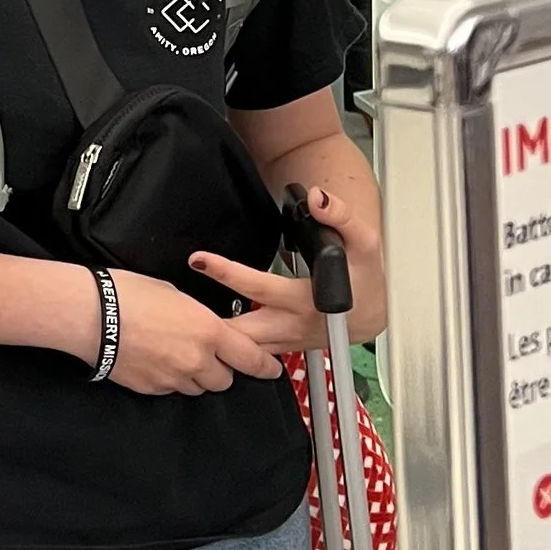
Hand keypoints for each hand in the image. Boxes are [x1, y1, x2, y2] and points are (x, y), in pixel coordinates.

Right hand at [103, 270, 289, 394]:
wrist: (93, 315)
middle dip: (221, 369)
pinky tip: (154, 361)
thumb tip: (203, 328)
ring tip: (174, 355)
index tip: (271, 369)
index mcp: (209, 332)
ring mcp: (174, 378)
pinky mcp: (152, 389)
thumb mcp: (176, 295)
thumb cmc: (129, 294)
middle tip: (206, 354)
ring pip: (198, 388)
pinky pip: (172, 390)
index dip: (264, 366)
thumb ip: (200, 318)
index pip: (251, 358)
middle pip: (225, 379)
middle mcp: (197, 360)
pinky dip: (170, 379)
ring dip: (195, 376)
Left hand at [190, 179, 380, 351]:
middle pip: (242, 331)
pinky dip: (231, 347)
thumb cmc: (368, 281)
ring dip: (217, 339)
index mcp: (305, 300)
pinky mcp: (286, 347)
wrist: (376, 315)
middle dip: (209, 325)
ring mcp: (288, 340)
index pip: (259, 287)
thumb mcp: (363, 243)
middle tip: (175, 311)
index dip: (227, 273)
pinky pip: (253, 351)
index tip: (200, 259)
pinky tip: (209, 336)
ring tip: (182, 323)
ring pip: (246, 348)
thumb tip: (317, 198)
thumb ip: (340, 217)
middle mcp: (292, 324)